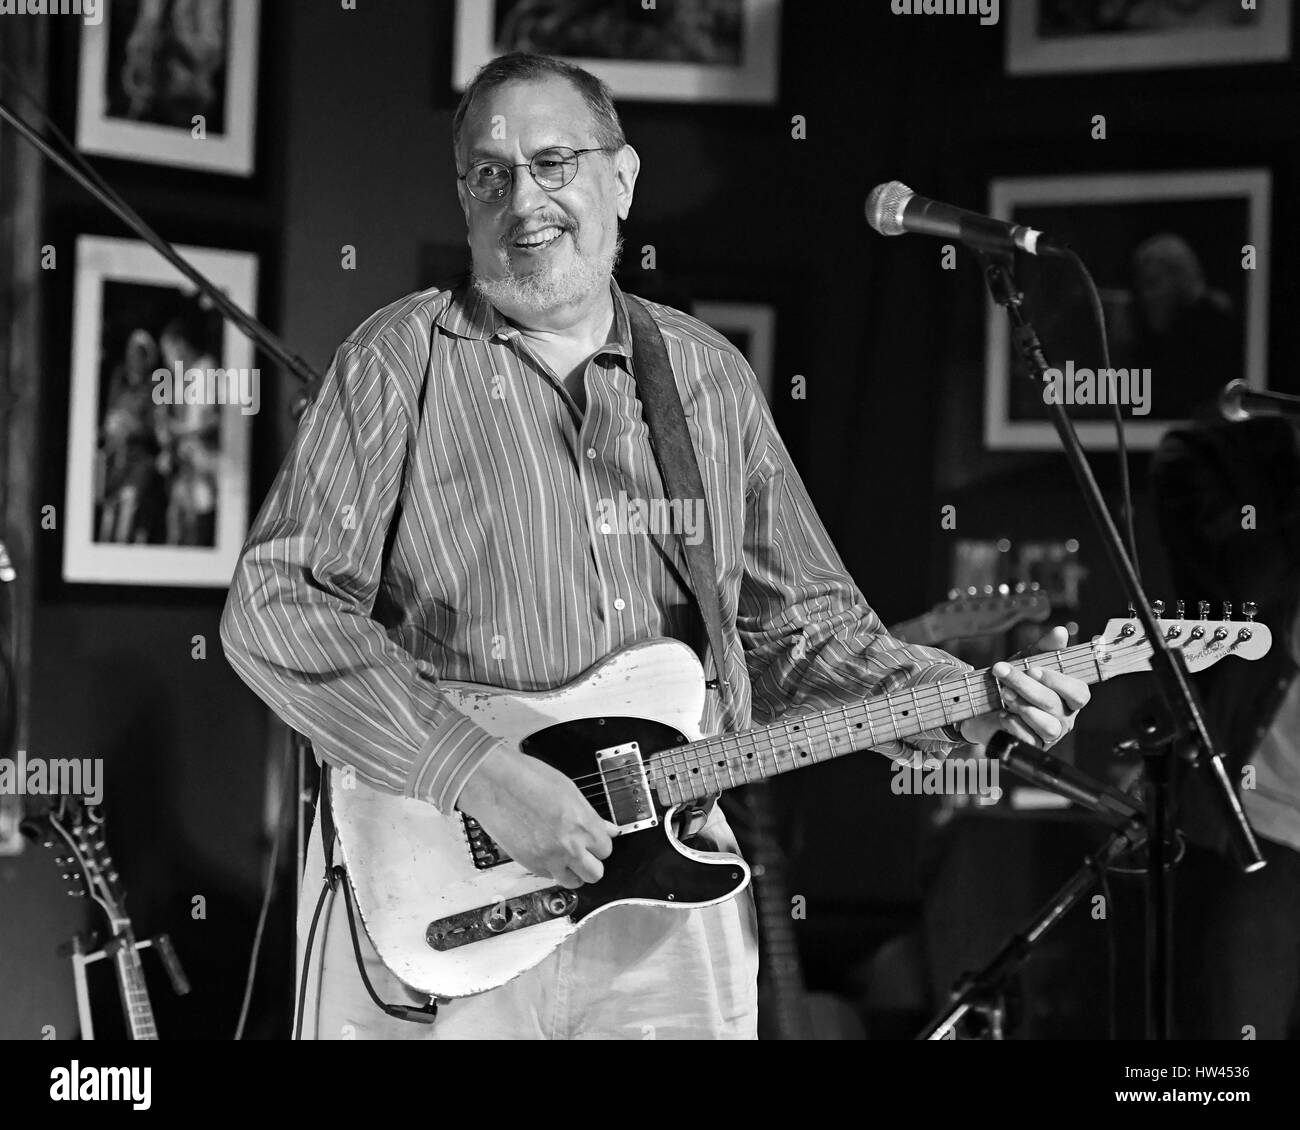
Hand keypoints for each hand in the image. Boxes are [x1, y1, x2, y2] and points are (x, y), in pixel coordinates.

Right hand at [456, 745, 619, 889]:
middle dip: (592, 862)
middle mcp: (568, 845)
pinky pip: (549, 877)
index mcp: (582, 824)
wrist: (494, 783)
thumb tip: (607, 828)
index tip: (596, 839)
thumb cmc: (527, 778)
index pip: (607, 848)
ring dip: (574, 872)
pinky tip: (547, 852)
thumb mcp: (568, 790)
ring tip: (567, 857)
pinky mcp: (530, 865)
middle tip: (585, 851)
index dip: (601, 843)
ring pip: (574, 882)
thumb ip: (590, 815)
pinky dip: (551, 869)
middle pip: (595, 873)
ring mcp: (548, 858)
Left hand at [959, 626, 1089, 749]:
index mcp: (1069, 696)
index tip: (1034, 669)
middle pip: (1054, 704)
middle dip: (1027, 687)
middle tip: (1003, 673)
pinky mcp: (1032, 746)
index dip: (1058, 682)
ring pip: (1046, 725)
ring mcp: (1050, 734)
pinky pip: (1029, 739)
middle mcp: (1064, 716)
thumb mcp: (1029, 660)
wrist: (984, 707)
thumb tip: (1060, 632)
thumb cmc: (1015, 683)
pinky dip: (1014, 725)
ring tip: (1004, 694)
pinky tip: (1003, 715)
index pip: (1078, 692)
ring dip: (1022, 706)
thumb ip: (1046, 647)